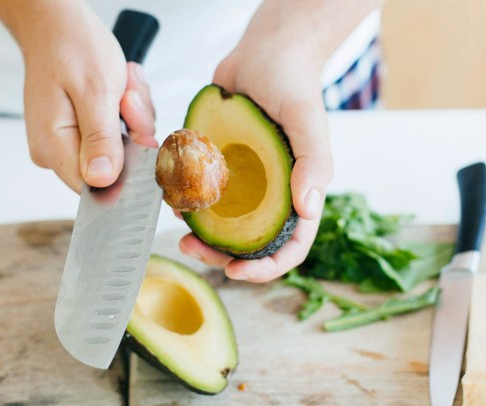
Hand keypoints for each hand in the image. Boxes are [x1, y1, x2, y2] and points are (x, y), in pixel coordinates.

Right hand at [0, 1, 156, 192]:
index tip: (138, 135)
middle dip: (133, 132)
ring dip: (132, 117)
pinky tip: (119, 88)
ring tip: (121, 86)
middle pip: (114, 167)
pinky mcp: (79, 132)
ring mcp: (67, 142)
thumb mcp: (96, 92)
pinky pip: (116, 133)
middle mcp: (56, 151)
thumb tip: (102, 180)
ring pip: (121, 148)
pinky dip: (126, 111)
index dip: (128, 169)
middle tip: (127, 97)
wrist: (56, 22)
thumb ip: (101, 140)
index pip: (98, 188)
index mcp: (53, 148)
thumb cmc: (71, 47)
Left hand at [179, 0, 338, 282]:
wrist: (263, 53)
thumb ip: (313, 163)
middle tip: (190, 247)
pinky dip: (187, 200)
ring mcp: (243, 182)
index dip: (265, 268)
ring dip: (199, 231)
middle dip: (219, 255)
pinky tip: (172, 193)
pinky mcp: (220, 166)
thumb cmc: (292, 84)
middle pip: (247, 243)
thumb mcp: (307, 121)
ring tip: (178, 222)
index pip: (288, 246)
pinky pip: (203, 194)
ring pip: (221, 224)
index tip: (235, 271)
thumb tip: (309, 210)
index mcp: (297, 193)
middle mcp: (270, 194)